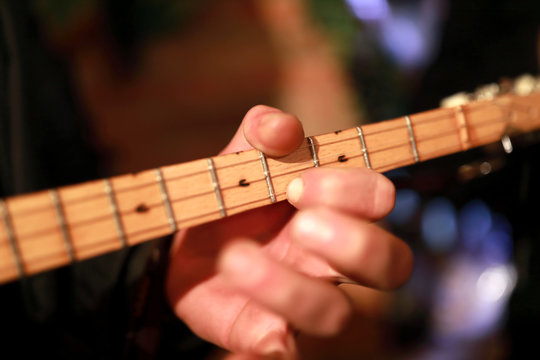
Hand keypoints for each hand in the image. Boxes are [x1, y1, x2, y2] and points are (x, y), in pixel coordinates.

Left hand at [165, 105, 412, 358]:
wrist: (186, 247)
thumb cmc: (229, 199)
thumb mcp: (238, 158)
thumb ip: (260, 133)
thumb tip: (282, 128)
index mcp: (333, 210)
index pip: (379, 201)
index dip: (353, 190)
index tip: (297, 183)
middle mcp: (331, 260)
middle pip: (391, 265)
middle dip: (354, 243)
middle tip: (300, 225)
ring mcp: (304, 301)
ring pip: (335, 313)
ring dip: (289, 288)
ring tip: (235, 258)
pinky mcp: (267, 335)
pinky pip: (282, 354)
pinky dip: (269, 346)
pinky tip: (246, 332)